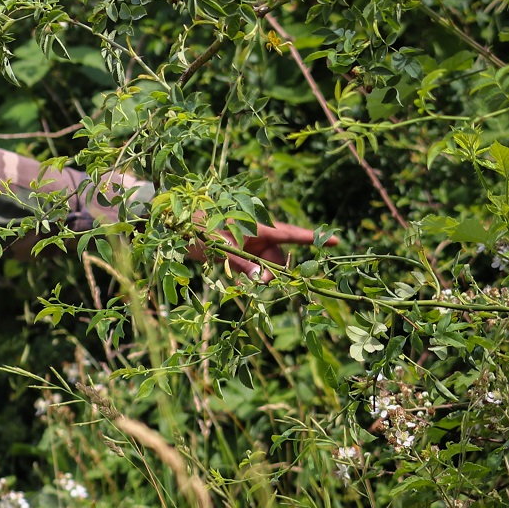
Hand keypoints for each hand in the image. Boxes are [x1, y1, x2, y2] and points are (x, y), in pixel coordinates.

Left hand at [189, 221, 337, 281]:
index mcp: (257, 226)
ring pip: (265, 266)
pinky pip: (251, 269)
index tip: (335, 240)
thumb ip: (239, 262)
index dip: (312, 238)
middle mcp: (256, 235)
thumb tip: (262, 278)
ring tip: (240, 281)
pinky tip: (233, 279)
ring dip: (258, 278)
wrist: (173, 224)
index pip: (291, 234)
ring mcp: (248, 245)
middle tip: (258, 283)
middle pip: (279, 258)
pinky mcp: (237, 253)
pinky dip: (247, 277)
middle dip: (274, 273)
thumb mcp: (217, 245)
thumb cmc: (195, 227)